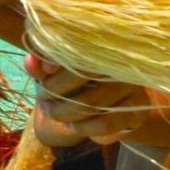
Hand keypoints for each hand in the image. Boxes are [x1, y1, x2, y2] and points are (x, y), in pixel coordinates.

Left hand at [26, 49, 156, 142]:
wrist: (116, 104)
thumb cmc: (80, 81)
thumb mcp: (58, 71)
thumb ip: (42, 64)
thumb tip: (30, 61)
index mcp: (103, 42)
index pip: (78, 46)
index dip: (57, 61)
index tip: (43, 74)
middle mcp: (122, 59)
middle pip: (84, 74)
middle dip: (56, 92)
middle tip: (44, 103)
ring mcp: (133, 84)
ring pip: (93, 102)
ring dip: (66, 113)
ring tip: (53, 114)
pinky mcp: (139, 108)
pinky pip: (107, 122)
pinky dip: (85, 128)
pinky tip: (74, 126)